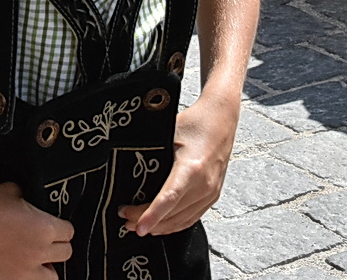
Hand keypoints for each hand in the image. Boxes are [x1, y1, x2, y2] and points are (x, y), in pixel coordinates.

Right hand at [0, 182, 72, 279]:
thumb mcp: (11, 190)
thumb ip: (28, 198)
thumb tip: (30, 202)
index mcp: (43, 228)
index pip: (69, 232)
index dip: (61, 228)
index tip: (55, 228)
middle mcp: (37, 252)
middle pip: (65, 254)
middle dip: (56, 247)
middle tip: (44, 243)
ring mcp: (22, 273)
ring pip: (51, 277)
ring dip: (45, 268)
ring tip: (33, 260)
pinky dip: (25, 277)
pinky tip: (16, 268)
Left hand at [118, 97, 238, 235]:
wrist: (221, 119)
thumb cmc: (196, 122)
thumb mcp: (168, 132)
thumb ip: (150, 151)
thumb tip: (126, 162)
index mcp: (191, 167)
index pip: (169, 198)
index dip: (152, 215)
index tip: (138, 227)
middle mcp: (204, 184)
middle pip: (172, 213)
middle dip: (146, 220)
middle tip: (125, 218)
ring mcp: (210, 192)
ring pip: (181, 220)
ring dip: (159, 227)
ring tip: (137, 225)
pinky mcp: (213, 196)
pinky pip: (191, 218)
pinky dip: (174, 225)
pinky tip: (161, 226)